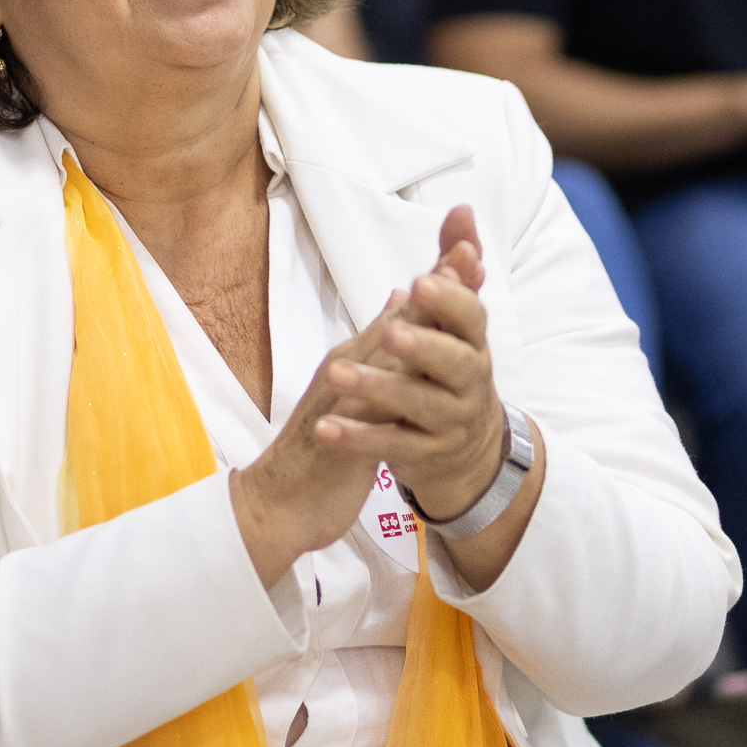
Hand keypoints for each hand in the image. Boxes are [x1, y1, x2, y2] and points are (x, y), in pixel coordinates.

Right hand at [230, 209, 493, 583]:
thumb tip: (398, 301)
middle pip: (398, 319)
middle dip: (434, 285)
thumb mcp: (350, 389)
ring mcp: (341, 398)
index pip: (403, 311)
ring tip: (450, 292)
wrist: (278, 502)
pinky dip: (394, 379)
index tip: (468, 244)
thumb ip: (375, 346)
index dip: (436, 279)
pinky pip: (368, 405)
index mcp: (355, 357)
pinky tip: (419, 372)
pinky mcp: (340, 433)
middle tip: (468, 249)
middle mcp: (347, 367)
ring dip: (418, 320)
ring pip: (383, 352)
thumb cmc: (319, 447)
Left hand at [320, 206, 506, 522]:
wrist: (464, 449)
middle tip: (389, 331)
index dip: (450, 300)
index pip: (470, 317)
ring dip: (377, 388)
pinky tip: (325, 429)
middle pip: (452, 362)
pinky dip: (358, 438)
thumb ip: (451, 268)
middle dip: (422, 345)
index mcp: (472, 342)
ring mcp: (450, 421)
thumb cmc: (448, 366)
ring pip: (417, 405)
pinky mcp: (426, 456)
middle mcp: (470, 381)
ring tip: (336, 374)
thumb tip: (462, 210)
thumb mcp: (449, 321)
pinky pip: (392, 445)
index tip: (422, 281)